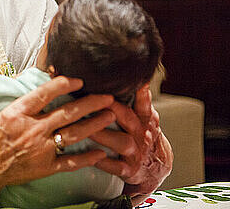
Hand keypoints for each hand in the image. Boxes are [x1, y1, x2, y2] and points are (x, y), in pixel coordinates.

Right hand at [0, 76, 114, 207]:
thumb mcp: (1, 113)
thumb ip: (23, 105)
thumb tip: (41, 92)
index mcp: (18, 112)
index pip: (45, 93)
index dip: (64, 84)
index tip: (78, 80)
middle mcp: (31, 129)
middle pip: (67, 113)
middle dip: (90, 103)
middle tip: (107, 97)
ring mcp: (40, 149)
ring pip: (74, 133)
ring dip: (94, 124)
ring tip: (109, 116)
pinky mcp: (45, 167)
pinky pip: (71, 161)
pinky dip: (88, 157)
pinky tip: (101, 152)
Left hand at [90, 84, 172, 205]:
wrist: (155, 167)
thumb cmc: (141, 134)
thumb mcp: (144, 116)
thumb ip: (136, 98)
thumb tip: (119, 73)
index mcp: (145, 119)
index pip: (144, 102)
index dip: (140, 92)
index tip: (134, 81)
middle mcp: (142, 133)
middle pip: (128, 118)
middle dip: (113, 109)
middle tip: (96, 100)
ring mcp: (136, 152)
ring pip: (121, 142)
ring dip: (103, 134)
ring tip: (87, 128)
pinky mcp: (129, 169)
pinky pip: (116, 166)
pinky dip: (103, 162)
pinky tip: (90, 156)